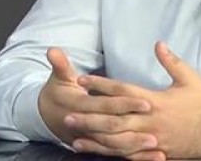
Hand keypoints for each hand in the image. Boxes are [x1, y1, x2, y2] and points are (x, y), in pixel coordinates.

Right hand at [37, 47, 160, 159]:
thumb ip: (60, 64)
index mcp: (79, 105)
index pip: (105, 105)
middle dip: (134, 129)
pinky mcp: (96, 145)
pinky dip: (134, 157)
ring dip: (135, 147)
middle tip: (156, 131)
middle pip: (112, 127)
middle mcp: (85, 125)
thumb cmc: (56, 93)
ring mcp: (90, 138)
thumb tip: (52, 50)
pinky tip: (152, 157)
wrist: (44, 115)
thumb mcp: (58, 77)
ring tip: (156, 147)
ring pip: (114, 145)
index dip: (124, 103)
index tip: (146, 102)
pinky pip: (115, 153)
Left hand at [66, 41, 200, 159]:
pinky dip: (107, 151)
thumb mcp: (190, 79)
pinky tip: (93, 149)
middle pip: (114, 119)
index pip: (123, 92)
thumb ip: (172, 62)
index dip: (101, 86)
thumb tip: (158, 44)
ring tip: (73, 132)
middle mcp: (151, 121)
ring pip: (116, 139)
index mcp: (157, 101)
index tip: (82, 81)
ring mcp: (151, 139)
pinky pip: (126, 153)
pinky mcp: (153, 151)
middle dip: (90, 115)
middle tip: (68, 111)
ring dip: (94, 136)